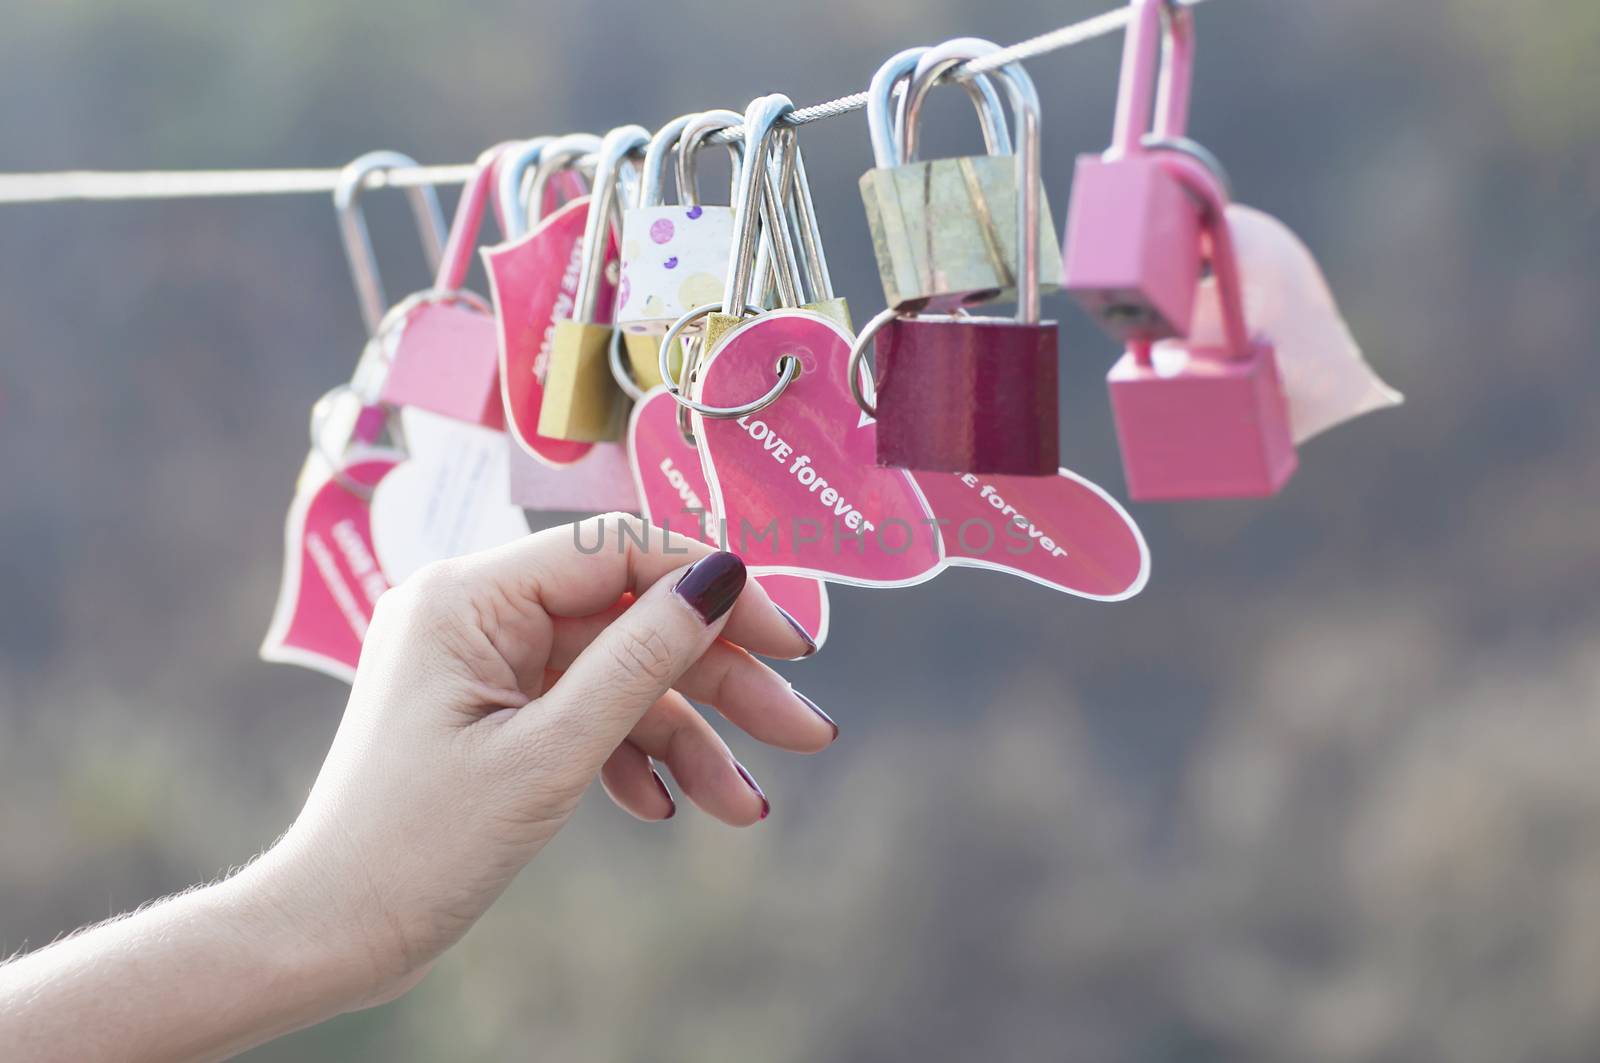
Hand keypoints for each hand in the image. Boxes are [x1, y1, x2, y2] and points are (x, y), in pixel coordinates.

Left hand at [243, 513, 834, 1009]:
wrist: (331, 937)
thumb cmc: (419, 846)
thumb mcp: (551, 754)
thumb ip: (642, 658)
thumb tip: (721, 576)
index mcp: (469, 595)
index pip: (618, 551)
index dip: (711, 588)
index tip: (788, 641)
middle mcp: (474, 611)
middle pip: (630, 619)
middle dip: (721, 681)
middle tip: (806, 729)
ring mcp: (483, 663)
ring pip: (618, 677)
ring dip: (688, 738)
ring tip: (745, 805)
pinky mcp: (492, 710)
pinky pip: (584, 712)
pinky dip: (632, 756)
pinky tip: (667, 807)